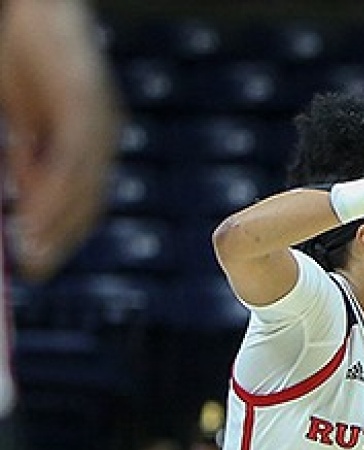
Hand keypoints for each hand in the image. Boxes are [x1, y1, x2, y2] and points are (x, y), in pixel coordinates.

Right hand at [0, 0, 118, 280]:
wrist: (32, 3)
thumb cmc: (21, 53)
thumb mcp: (23, 118)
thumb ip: (28, 159)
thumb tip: (25, 201)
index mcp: (91, 141)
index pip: (84, 201)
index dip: (61, 234)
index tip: (40, 262)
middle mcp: (102, 135)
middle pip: (87, 202)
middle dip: (59, 239)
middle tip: (34, 269)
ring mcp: (96, 121)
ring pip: (80, 187)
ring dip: (54, 226)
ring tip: (32, 254)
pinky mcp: (82, 104)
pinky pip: (69, 159)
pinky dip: (52, 192)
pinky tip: (34, 214)